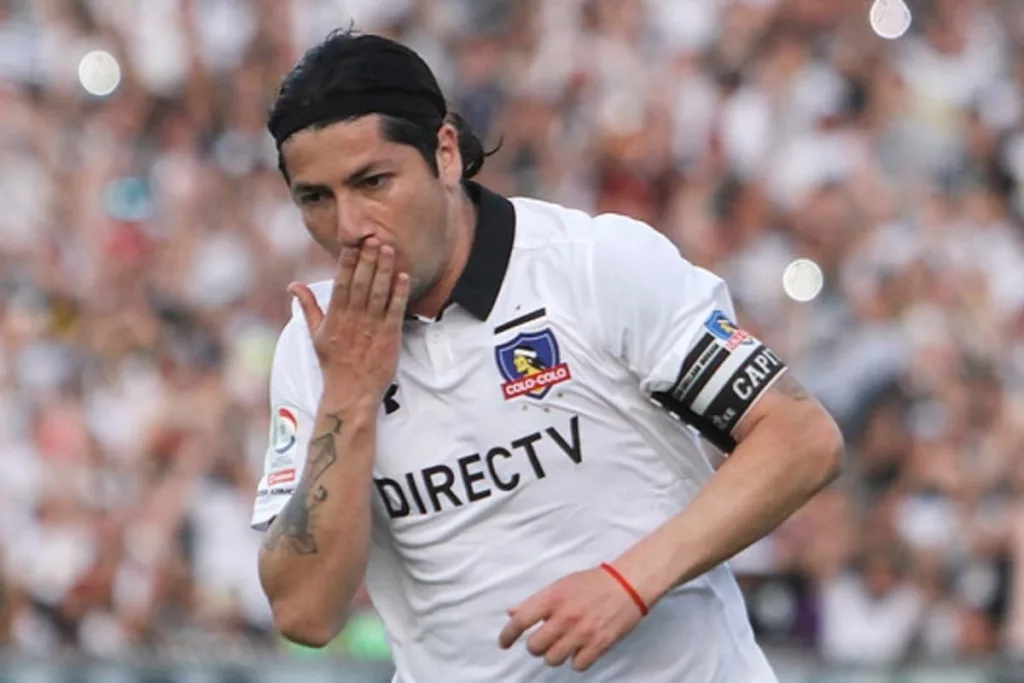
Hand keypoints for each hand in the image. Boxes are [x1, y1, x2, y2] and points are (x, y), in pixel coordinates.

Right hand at [289, 240, 409, 405]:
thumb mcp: (315, 335)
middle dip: (366, 260)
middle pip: (359, 284)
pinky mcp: (388, 338)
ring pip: (377, 294)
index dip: (347, 262)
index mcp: (334, 318)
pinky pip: (394, 311)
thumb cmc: (334, 364)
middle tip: (373, 237)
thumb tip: (293, 285)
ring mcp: (370, 329)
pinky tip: (404, 277)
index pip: (340, 284)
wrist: (350, 394)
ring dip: (383, 270)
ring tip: (389, 249)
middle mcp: (352, 320)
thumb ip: (308, 307)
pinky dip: (399, 294)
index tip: (353, 243)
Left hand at [498, 566, 646, 671]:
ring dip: (554, 655)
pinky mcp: (599, 644)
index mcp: (553, 598)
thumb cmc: (592, 583)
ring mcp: (582, 632)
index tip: (504, 643)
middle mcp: (565, 616)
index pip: (521, 621)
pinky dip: (576, 660)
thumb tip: (513, 613)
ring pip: (553, 659)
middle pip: (535, 647)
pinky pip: (577, 665)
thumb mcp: (560, 585)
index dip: (507, 635)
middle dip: (536, 646)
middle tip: (543, 641)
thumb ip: (536, 601)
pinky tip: (580, 650)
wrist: (626, 584)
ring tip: (563, 645)